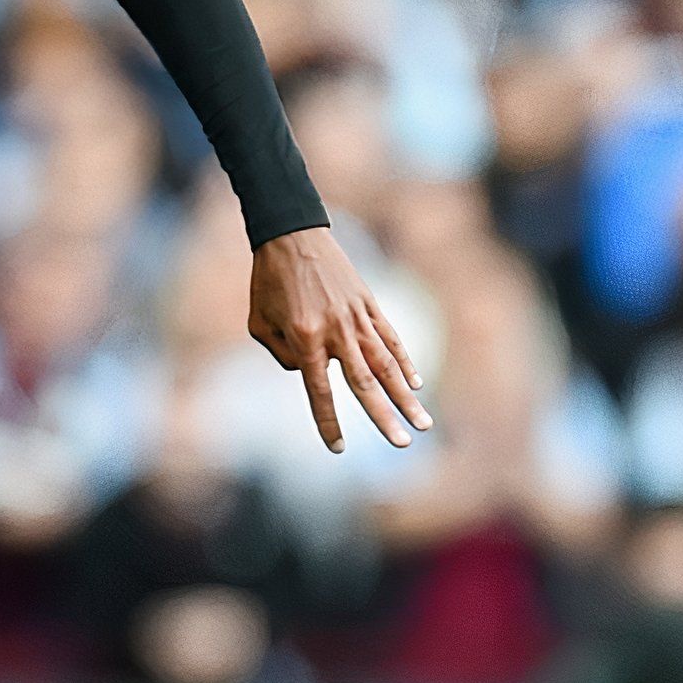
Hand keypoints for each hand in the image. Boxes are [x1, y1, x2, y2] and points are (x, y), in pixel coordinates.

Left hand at [247, 226, 431, 453]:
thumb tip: (309, 374)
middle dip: (384, 417)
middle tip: (402, 444)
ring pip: (386, 364)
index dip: (328, 420)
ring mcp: (357, 317)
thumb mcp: (259, 322)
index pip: (319, 390)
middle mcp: (336, 331)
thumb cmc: (268, 281)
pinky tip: (414, 384)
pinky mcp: (369, 304)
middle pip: (364, 383)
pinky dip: (403, 362)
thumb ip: (283, 355)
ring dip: (405, 397)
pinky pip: (390, 338)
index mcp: (305, 337)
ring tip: (424, 423)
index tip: (338, 448)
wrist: (291, 235)